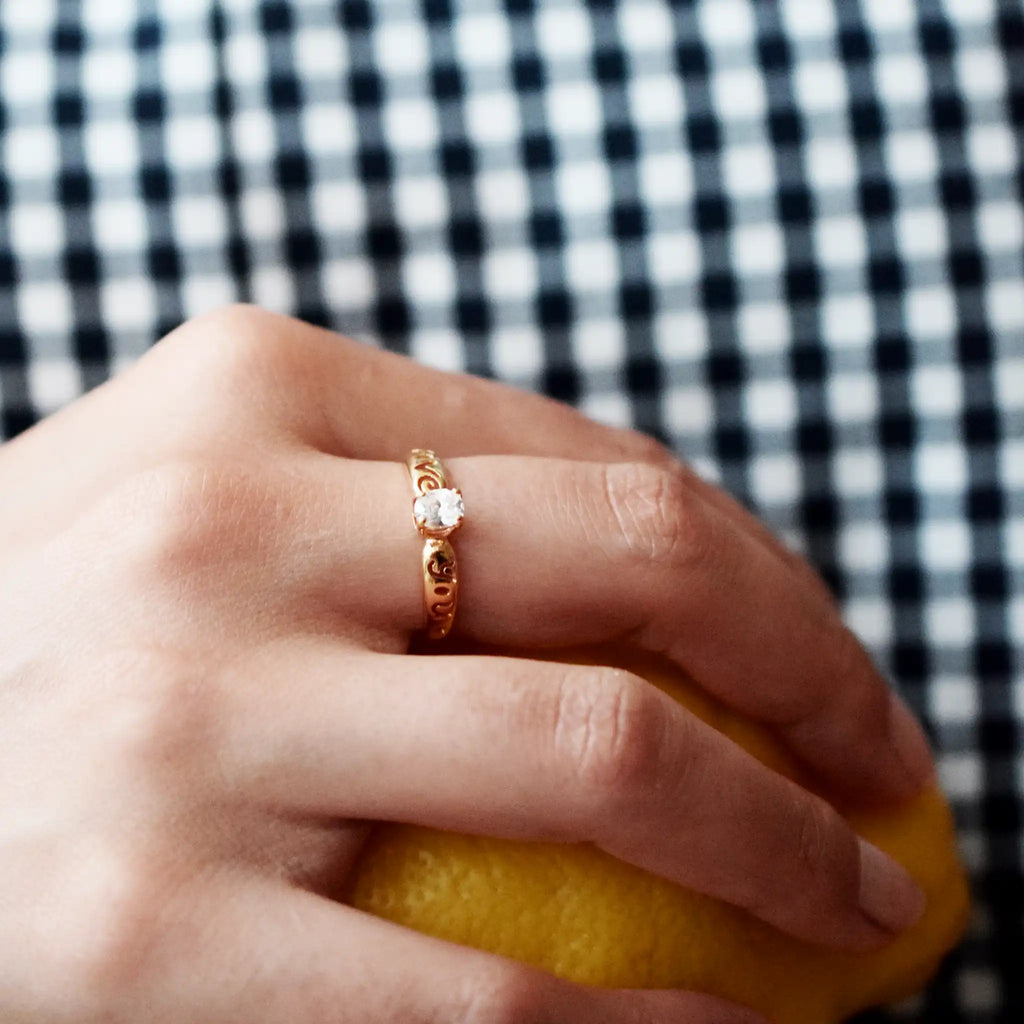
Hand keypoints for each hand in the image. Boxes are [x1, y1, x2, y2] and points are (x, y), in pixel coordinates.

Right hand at [0, 305, 931, 1023]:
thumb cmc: (59, 632)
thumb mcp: (220, 508)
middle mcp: (215, 521)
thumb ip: (411, 511)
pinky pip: (492, 995)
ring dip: (786, 849)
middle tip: (895, 772)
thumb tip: (658, 585)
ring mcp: (176, 716)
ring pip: (604, 762)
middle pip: (639, 567)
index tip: (831, 666)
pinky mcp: (141, 930)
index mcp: (250, 390)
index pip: (600, 464)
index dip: (766, 574)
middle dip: (820, 675)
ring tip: (861, 907)